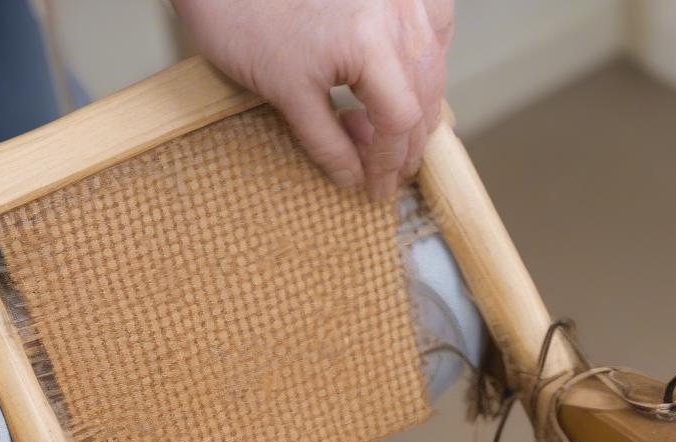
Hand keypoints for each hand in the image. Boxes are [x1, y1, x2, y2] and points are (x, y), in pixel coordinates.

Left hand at [172, 0, 452, 199]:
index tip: (377, 189)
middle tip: (385, 174)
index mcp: (369, 39)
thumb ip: (327, 142)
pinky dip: (423, 58)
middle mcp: (394, 10)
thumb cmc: (242, 14)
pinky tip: (403, 79)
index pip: (400, 119)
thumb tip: (355, 178)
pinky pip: (431, 25)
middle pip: (425, 93)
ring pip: (433, 62)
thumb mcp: (285, 93)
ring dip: (417, 105)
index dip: (390, 163)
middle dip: (406, 143)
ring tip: (383, 134)